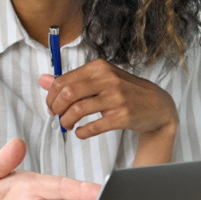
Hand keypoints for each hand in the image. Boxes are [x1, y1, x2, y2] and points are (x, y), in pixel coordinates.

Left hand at [39, 58, 177, 143]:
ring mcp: (117, 97)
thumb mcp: (99, 80)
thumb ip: (71, 80)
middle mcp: (108, 79)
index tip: (51, 106)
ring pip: (77, 110)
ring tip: (67, 125)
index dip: (51, 96)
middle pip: (67, 94)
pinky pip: (93, 127)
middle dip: (56, 108)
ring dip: (66, 121)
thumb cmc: (124, 91)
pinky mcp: (123, 116)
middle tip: (57, 116)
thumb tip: (42, 80)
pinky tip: (80, 132)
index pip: (62, 80)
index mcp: (99, 67)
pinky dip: (81, 132)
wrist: (158, 105)